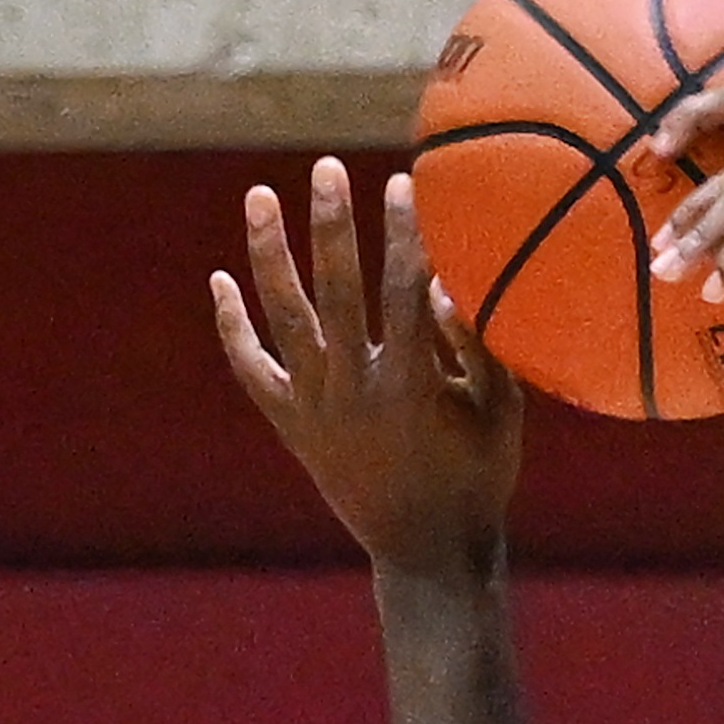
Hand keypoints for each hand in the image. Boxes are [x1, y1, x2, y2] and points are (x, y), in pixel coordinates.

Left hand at [212, 160, 522, 571]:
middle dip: (333, 224)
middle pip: (337, 290)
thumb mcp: (502, 416)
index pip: (407, 292)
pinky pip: (251, 368)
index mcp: (413, 386)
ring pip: (282, 317)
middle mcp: (355, 390)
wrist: (426, 554)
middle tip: (327, 169)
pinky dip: (233, 326)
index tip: (403, 185)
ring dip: (268, 254)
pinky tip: (222, 280)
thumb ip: (480, 350)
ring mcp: (315, 407)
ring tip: (259, 196)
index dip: (407, 235)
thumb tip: (447, 286)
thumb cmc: (477, 480)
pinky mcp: (290, 425)